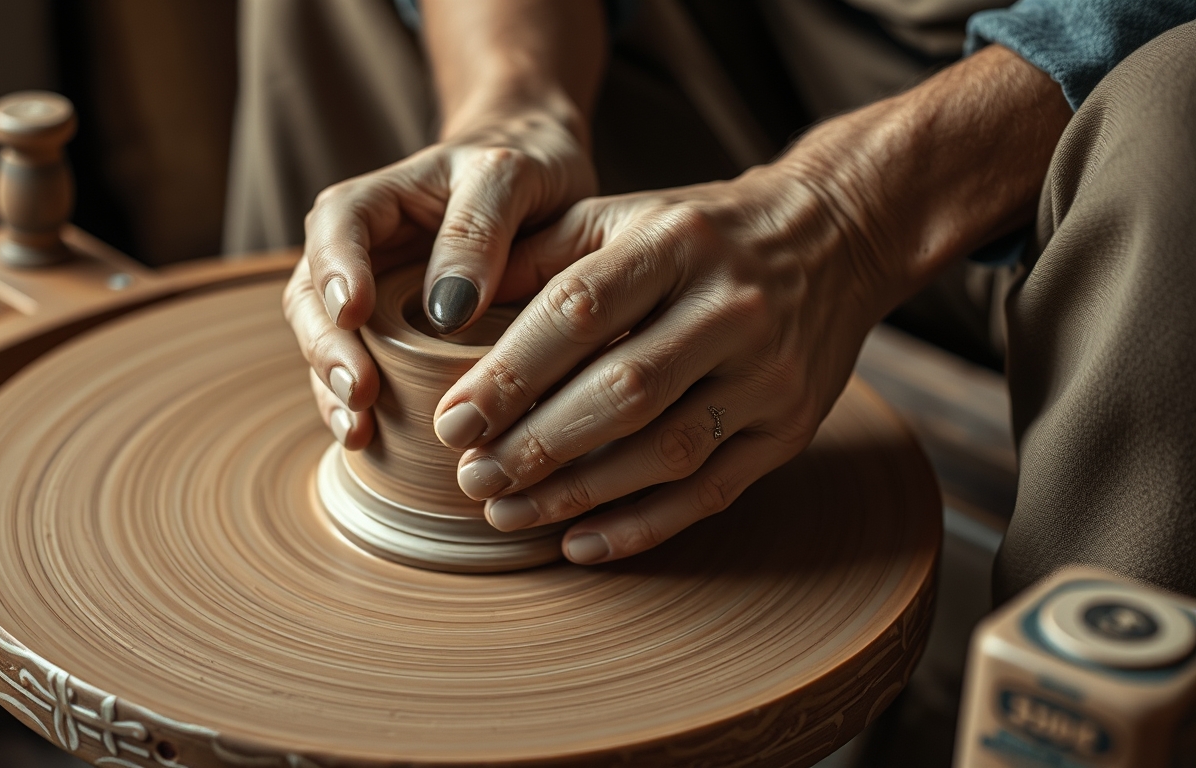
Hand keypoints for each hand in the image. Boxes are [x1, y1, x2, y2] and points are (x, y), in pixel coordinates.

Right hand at [283, 107, 596, 450]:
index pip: (336, 226)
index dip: (337, 270)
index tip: (355, 312)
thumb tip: (448, 310)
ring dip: (333, 388)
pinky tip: (369, 443)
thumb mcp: (512, 178)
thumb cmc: (528, 166)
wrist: (545, 178)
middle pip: (314, 295)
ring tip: (359, 430)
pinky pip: (362, 373)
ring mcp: (373, 299)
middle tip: (359, 391)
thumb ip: (479, 227)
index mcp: (379, 198)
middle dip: (326, 347)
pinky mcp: (394, 341)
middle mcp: (362, 251)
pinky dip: (358, 407)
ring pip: (327, 342)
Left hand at [432, 165, 892, 563]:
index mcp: (676, 243)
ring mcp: (769, 374)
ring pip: (667, 451)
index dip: (511, 374)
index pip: (580, 310)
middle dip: (538, 445)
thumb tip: (445, 311)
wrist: (832, 238)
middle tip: (472, 480)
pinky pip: (713, 491)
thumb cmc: (699, 232)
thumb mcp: (621, 215)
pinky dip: (643, 525)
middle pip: (625, 391)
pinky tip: (579, 543)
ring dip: (579, 493)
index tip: (453, 423)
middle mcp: (732, 307)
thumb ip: (540, 256)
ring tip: (506, 513)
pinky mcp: (790, 428)